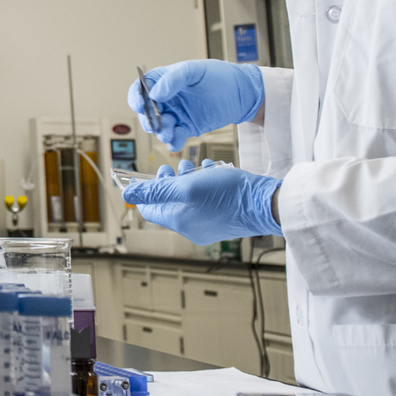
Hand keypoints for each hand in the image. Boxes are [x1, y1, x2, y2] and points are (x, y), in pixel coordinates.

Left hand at [122, 160, 281, 243]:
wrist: (267, 203)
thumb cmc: (228, 194)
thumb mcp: (186, 187)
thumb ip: (156, 191)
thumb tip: (128, 195)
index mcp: (180, 222)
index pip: (150, 210)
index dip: (146, 192)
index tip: (150, 175)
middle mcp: (193, 227)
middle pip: (169, 202)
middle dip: (170, 181)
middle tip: (175, 168)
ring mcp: (209, 223)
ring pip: (188, 198)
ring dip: (188, 179)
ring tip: (196, 167)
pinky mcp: (223, 216)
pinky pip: (206, 199)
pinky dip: (205, 183)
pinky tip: (211, 171)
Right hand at [126, 60, 263, 150]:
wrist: (243, 93)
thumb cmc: (220, 76)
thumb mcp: (195, 71)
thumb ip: (174, 79)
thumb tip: (154, 93)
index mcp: (164, 81)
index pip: (141, 89)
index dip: (135, 97)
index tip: (139, 105)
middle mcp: (167, 99)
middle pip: (145, 112)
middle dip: (148, 120)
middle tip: (158, 123)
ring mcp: (176, 114)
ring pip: (158, 127)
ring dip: (161, 132)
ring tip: (172, 131)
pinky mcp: (187, 128)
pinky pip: (174, 138)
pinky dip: (173, 142)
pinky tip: (178, 140)